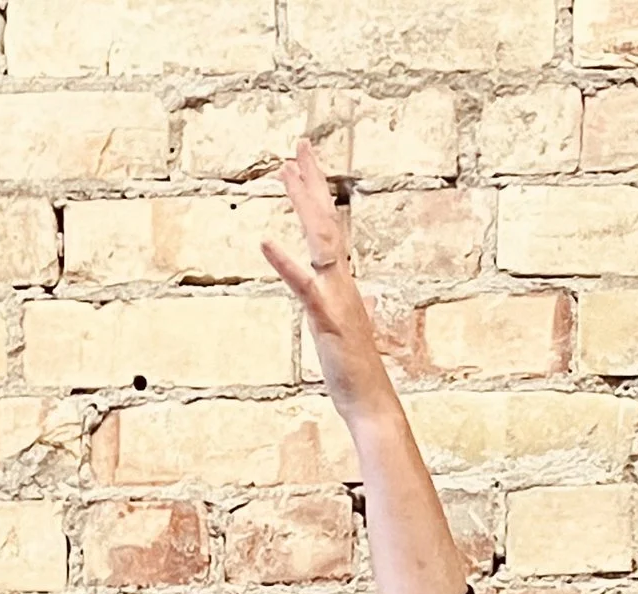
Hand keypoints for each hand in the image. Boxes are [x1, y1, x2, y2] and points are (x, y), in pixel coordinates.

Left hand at [262, 137, 393, 419]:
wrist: (371, 403)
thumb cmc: (355, 374)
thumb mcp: (341, 334)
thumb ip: (337, 310)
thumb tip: (344, 300)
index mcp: (342, 284)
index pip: (330, 229)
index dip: (317, 196)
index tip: (304, 164)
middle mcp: (341, 282)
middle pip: (326, 221)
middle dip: (311, 182)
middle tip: (298, 146)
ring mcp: (335, 298)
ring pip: (320, 240)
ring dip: (303, 204)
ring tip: (285, 170)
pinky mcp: (326, 319)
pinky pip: (304, 286)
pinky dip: (285, 263)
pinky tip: (265, 242)